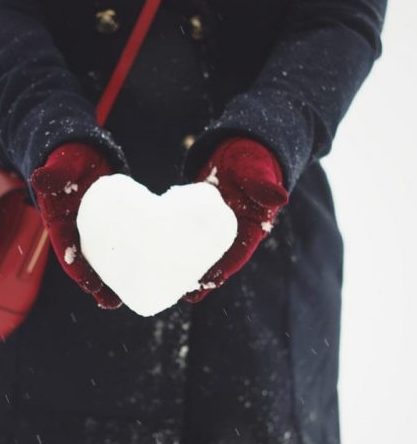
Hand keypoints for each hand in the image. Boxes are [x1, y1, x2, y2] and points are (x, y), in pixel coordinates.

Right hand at [30, 143, 121, 308]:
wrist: (84, 152)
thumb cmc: (69, 158)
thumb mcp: (62, 164)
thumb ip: (54, 173)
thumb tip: (40, 177)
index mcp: (61, 223)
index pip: (67, 250)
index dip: (77, 270)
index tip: (90, 285)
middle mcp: (79, 231)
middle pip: (88, 263)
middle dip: (99, 285)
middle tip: (113, 304)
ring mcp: (98, 229)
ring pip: (107, 258)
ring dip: (118, 278)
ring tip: (134, 296)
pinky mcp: (115, 223)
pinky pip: (124, 242)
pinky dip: (134, 255)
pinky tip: (149, 267)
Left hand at [184, 138, 288, 302]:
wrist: (239, 147)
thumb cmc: (252, 158)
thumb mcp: (257, 169)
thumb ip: (263, 184)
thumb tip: (279, 198)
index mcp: (253, 225)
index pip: (238, 252)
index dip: (224, 270)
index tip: (209, 285)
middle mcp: (235, 231)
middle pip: (219, 259)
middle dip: (203, 278)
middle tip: (185, 295)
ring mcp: (217, 225)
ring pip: (203, 250)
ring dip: (190, 266)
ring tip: (171, 284)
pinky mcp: (201, 217)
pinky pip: (191, 235)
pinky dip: (180, 246)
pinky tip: (163, 254)